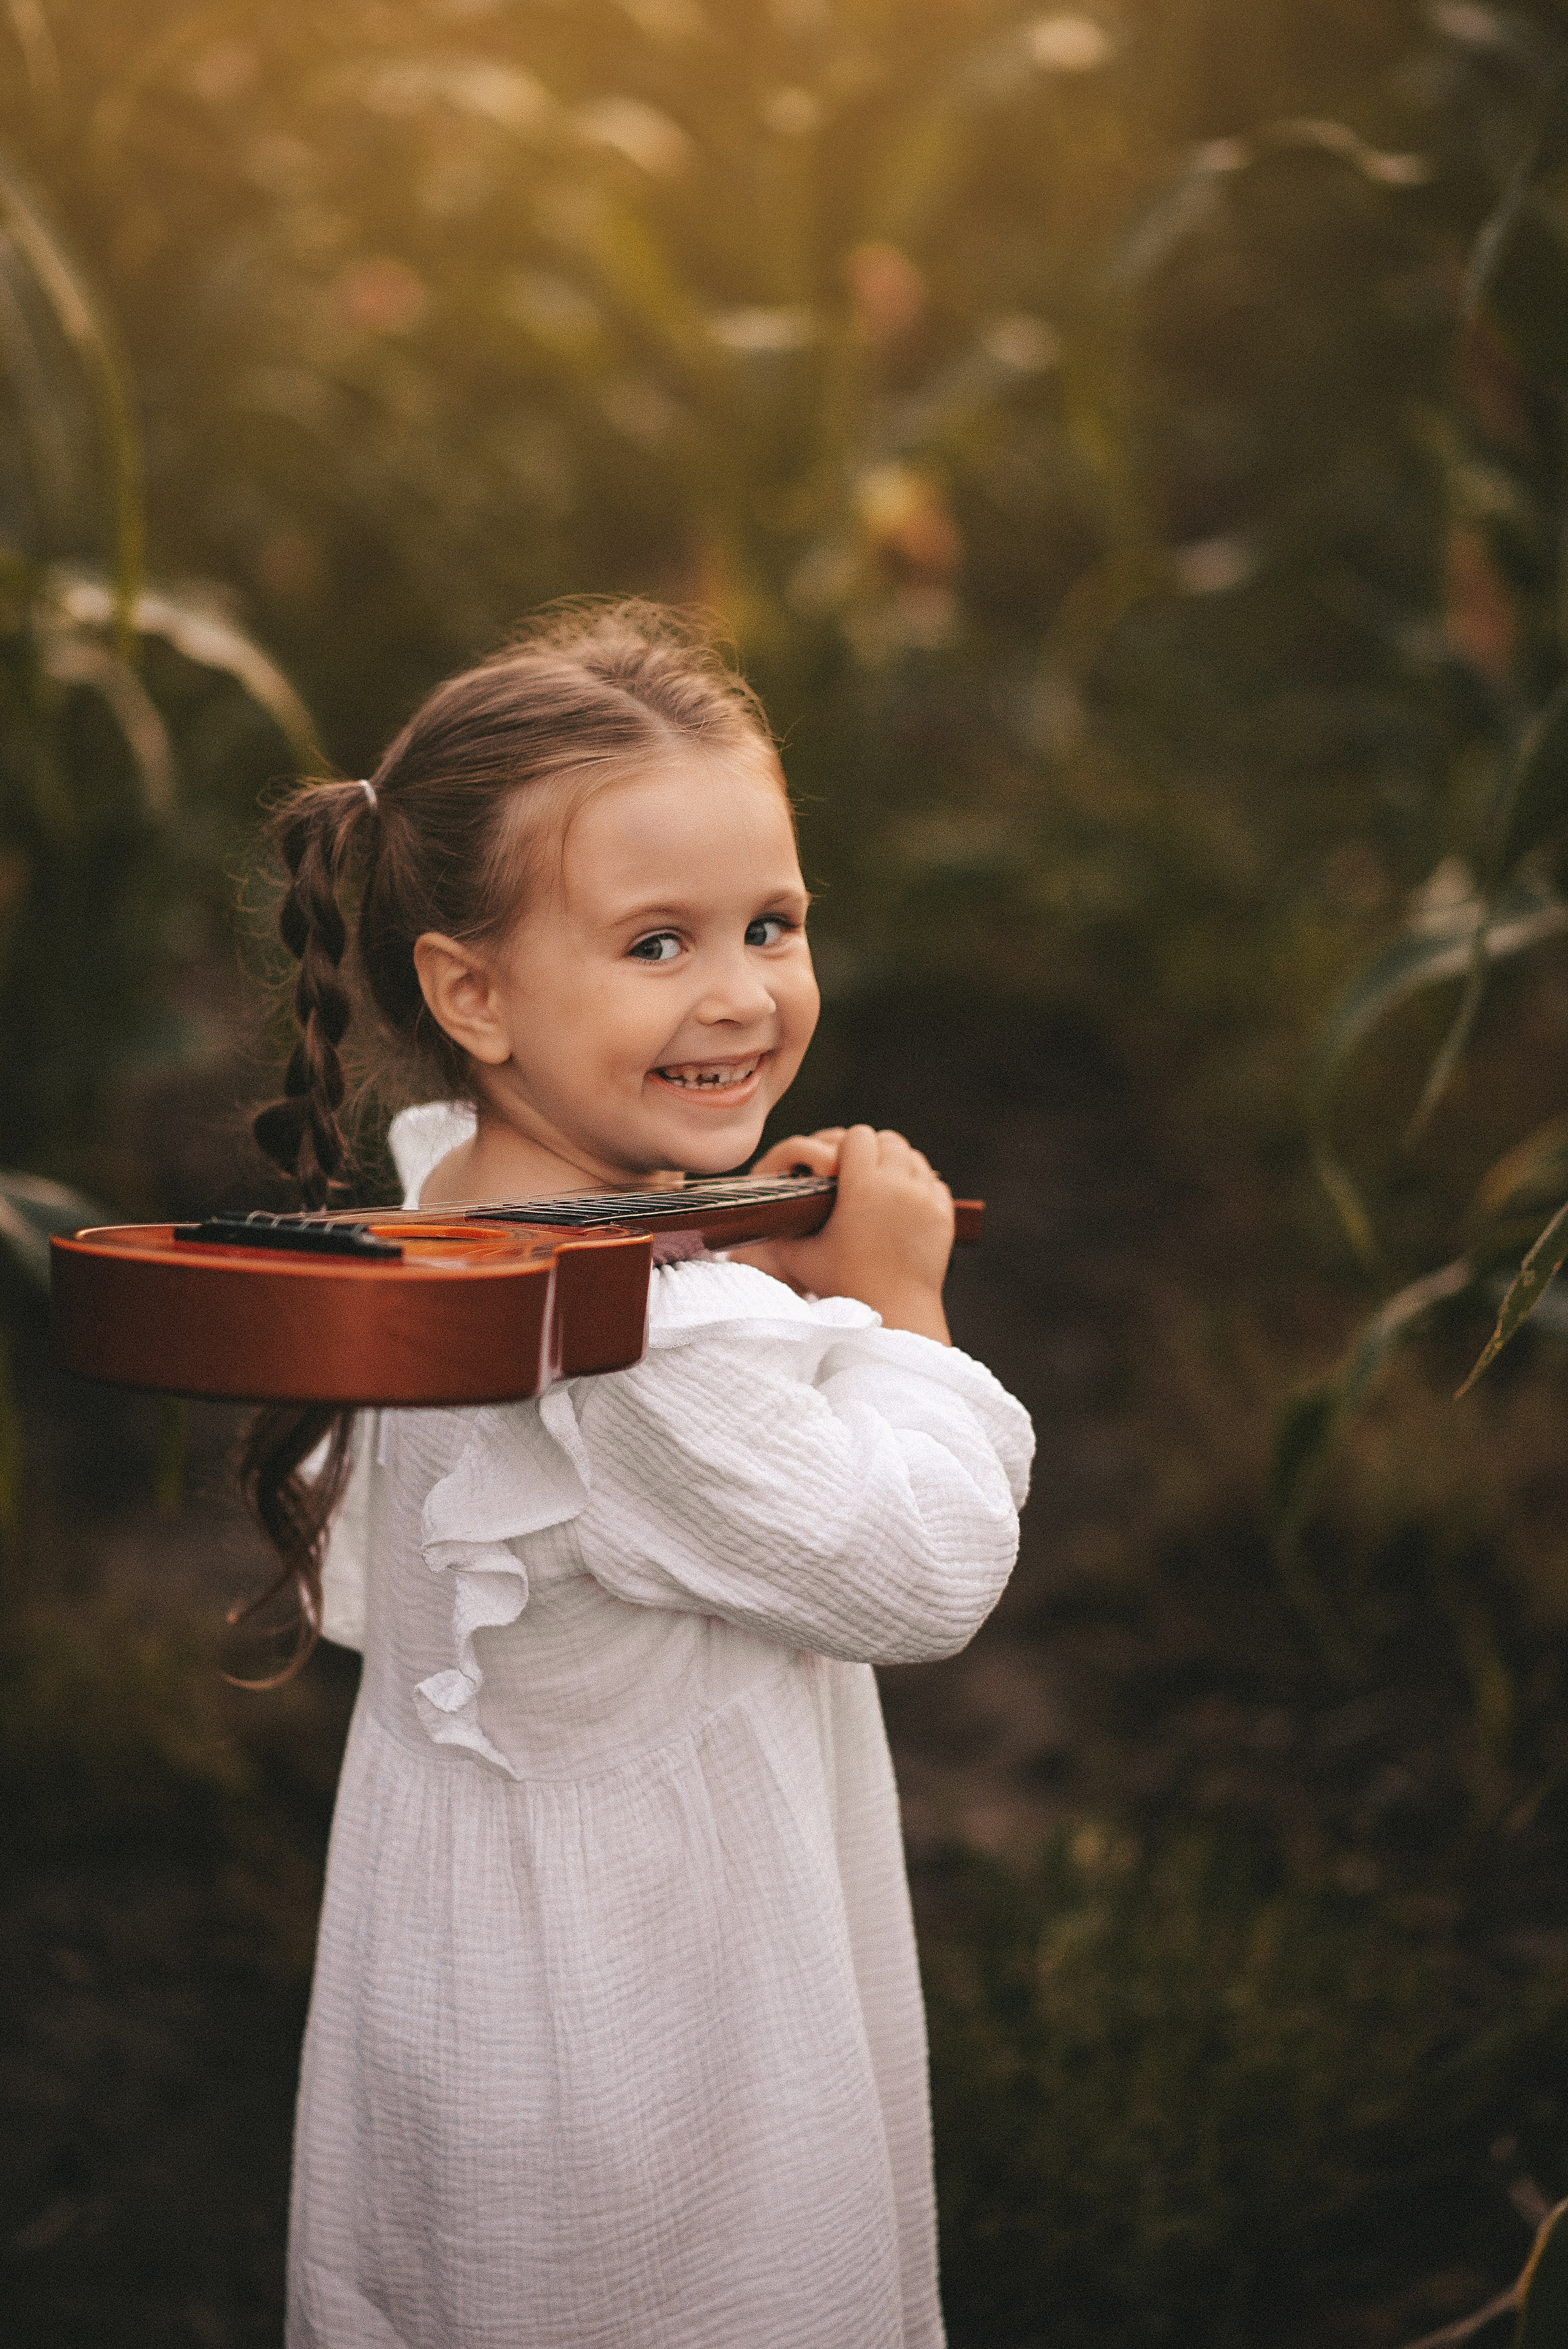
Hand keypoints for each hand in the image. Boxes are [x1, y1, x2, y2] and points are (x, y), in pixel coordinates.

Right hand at [735, 1124, 953, 1343]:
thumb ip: (779, 1225)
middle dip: (872, 1151)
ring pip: (913, 1156)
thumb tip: (757, 1207)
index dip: (844, 1148)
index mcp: (863, 1186)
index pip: (857, 1136)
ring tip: (880, 1186)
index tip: (837, 1167)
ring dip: (896, 1164)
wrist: (894, 1313)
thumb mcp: (799, 1254)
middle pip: (888, 1139)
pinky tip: (902, 1204)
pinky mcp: (944, 1214)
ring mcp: (926, 1199)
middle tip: (858, 1173)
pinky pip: (932, 1182)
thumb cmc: (841, 1284)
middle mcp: (899, 1185)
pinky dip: (918, 1186)